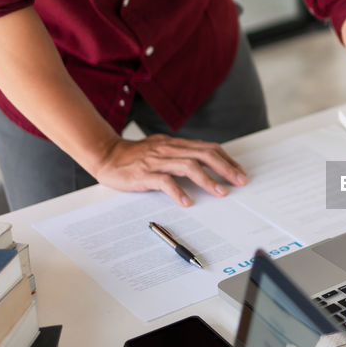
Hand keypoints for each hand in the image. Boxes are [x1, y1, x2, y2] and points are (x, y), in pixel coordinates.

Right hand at [89, 134, 247, 205]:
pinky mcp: (144, 174)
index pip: (208, 148)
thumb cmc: (135, 156)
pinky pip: (164, 181)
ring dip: (208, 180)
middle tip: (239, 182)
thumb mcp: (162, 150)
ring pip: (188, 166)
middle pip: (204, 155)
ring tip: (221, 193)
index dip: (227, 160)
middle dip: (225, 168)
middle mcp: (169, 149)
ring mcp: (157, 161)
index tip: (240, 172)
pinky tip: (187, 202)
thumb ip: (181, 154)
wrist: (105, 154)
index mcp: (176, 144)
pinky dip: (177, 192)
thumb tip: (205, 162)